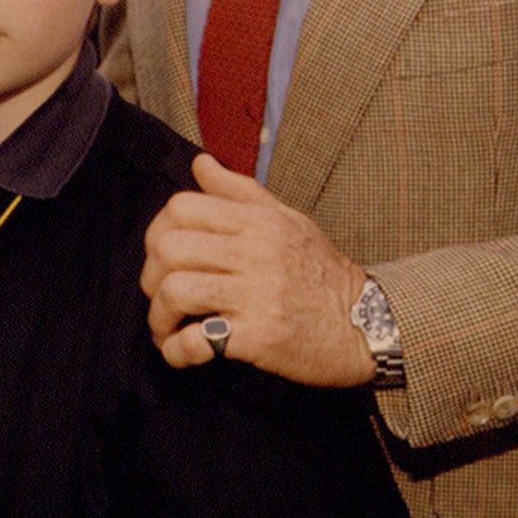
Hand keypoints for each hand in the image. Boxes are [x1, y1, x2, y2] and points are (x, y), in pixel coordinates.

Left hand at [140, 153, 372, 385]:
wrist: (366, 325)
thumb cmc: (323, 274)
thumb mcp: (289, 220)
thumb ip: (240, 192)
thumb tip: (201, 164)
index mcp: (259, 221)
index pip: (182, 207)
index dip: (158, 232)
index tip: (164, 257)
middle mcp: (256, 251)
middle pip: (169, 248)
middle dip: (150, 277)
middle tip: (161, 297)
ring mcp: (257, 293)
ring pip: (175, 292)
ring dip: (159, 317)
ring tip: (168, 329)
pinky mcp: (259, 335)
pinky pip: (196, 340)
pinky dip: (177, 351)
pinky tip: (182, 353)